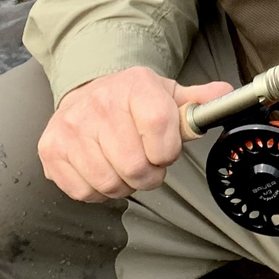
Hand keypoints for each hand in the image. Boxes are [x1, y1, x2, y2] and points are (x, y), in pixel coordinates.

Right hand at [38, 67, 231, 201]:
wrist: (86, 94)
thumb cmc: (133, 102)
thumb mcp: (168, 95)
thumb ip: (198, 102)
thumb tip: (227, 94)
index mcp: (135, 86)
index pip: (159, 127)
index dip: (167, 151)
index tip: (165, 151)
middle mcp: (99, 103)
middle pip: (135, 165)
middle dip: (149, 175)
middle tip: (146, 164)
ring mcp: (71, 127)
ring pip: (110, 182)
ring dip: (124, 185)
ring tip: (124, 167)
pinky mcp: (51, 150)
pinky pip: (84, 191)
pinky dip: (98, 191)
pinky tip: (102, 170)